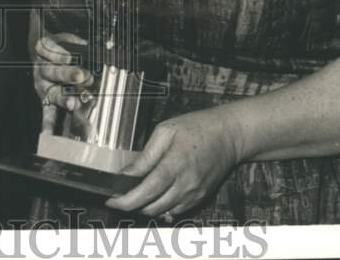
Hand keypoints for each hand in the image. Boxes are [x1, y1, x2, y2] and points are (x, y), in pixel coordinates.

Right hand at [33, 33, 94, 132]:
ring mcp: (43, 85)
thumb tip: (101, 49)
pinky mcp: (46, 99)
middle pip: (52, 71)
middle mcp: (41, 68)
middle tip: (81, 76)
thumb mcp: (69, 38)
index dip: (58, 54)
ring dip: (63, 97)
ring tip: (72, 102)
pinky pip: (47, 112)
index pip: (48, 50)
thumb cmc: (62, 45)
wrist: (45, 52)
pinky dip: (48, 124)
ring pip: (52, 91)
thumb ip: (81, 44)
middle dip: (67, 74)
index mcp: (44, 48)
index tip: (69, 57)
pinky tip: (48, 134)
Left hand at [105, 107, 242, 219]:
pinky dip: (162, 208)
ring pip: (163, 211)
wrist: (229, 135)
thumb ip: (146, 155)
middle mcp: (185, 185)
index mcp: (174, 165)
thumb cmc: (196, 128)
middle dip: (132, 204)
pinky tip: (155, 197)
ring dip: (146, 207)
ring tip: (136, 194)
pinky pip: (176, 211)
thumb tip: (127, 173)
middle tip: (120, 194)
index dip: (126, 200)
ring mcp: (194, 194)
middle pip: (152, 206)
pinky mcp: (201, 197)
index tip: (110, 200)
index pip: (146, 191)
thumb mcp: (166, 131)